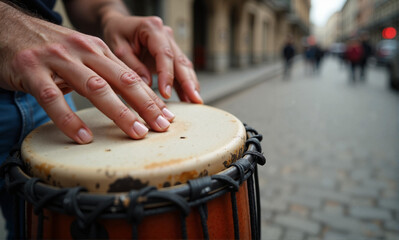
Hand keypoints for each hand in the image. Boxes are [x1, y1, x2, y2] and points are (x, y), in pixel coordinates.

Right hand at [0, 3, 174, 143]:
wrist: (8, 28)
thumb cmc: (49, 49)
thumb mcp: (81, 56)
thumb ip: (103, 73)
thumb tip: (132, 98)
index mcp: (98, 50)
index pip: (131, 76)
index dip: (151, 97)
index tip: (167, 117)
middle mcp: (83, 52)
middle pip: (122, 80)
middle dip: (146, 105)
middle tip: (161, 126)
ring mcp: (58, 60)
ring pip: (95, 88)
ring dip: (119, 112)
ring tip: (135, 132)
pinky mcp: (32, 71)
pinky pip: (52, 99)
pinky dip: (69, 119)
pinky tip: (83, 137)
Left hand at [101, 13, 202, 102]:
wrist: (119, 25)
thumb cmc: (117, 33)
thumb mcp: (118, 49)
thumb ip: (133, 66)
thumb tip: (147, 84)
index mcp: (152, 28)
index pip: (164, 54)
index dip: (167, 75)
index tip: (166, 93)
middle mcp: (165, 34)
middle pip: (180, 60)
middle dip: (188, 82)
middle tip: (194, 99)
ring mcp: (170, 44)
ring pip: (184, 66)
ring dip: (190, 84)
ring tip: (195, 101)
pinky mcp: (171, 55)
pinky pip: (180, 70)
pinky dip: (184, 84)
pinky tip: (189, 97)